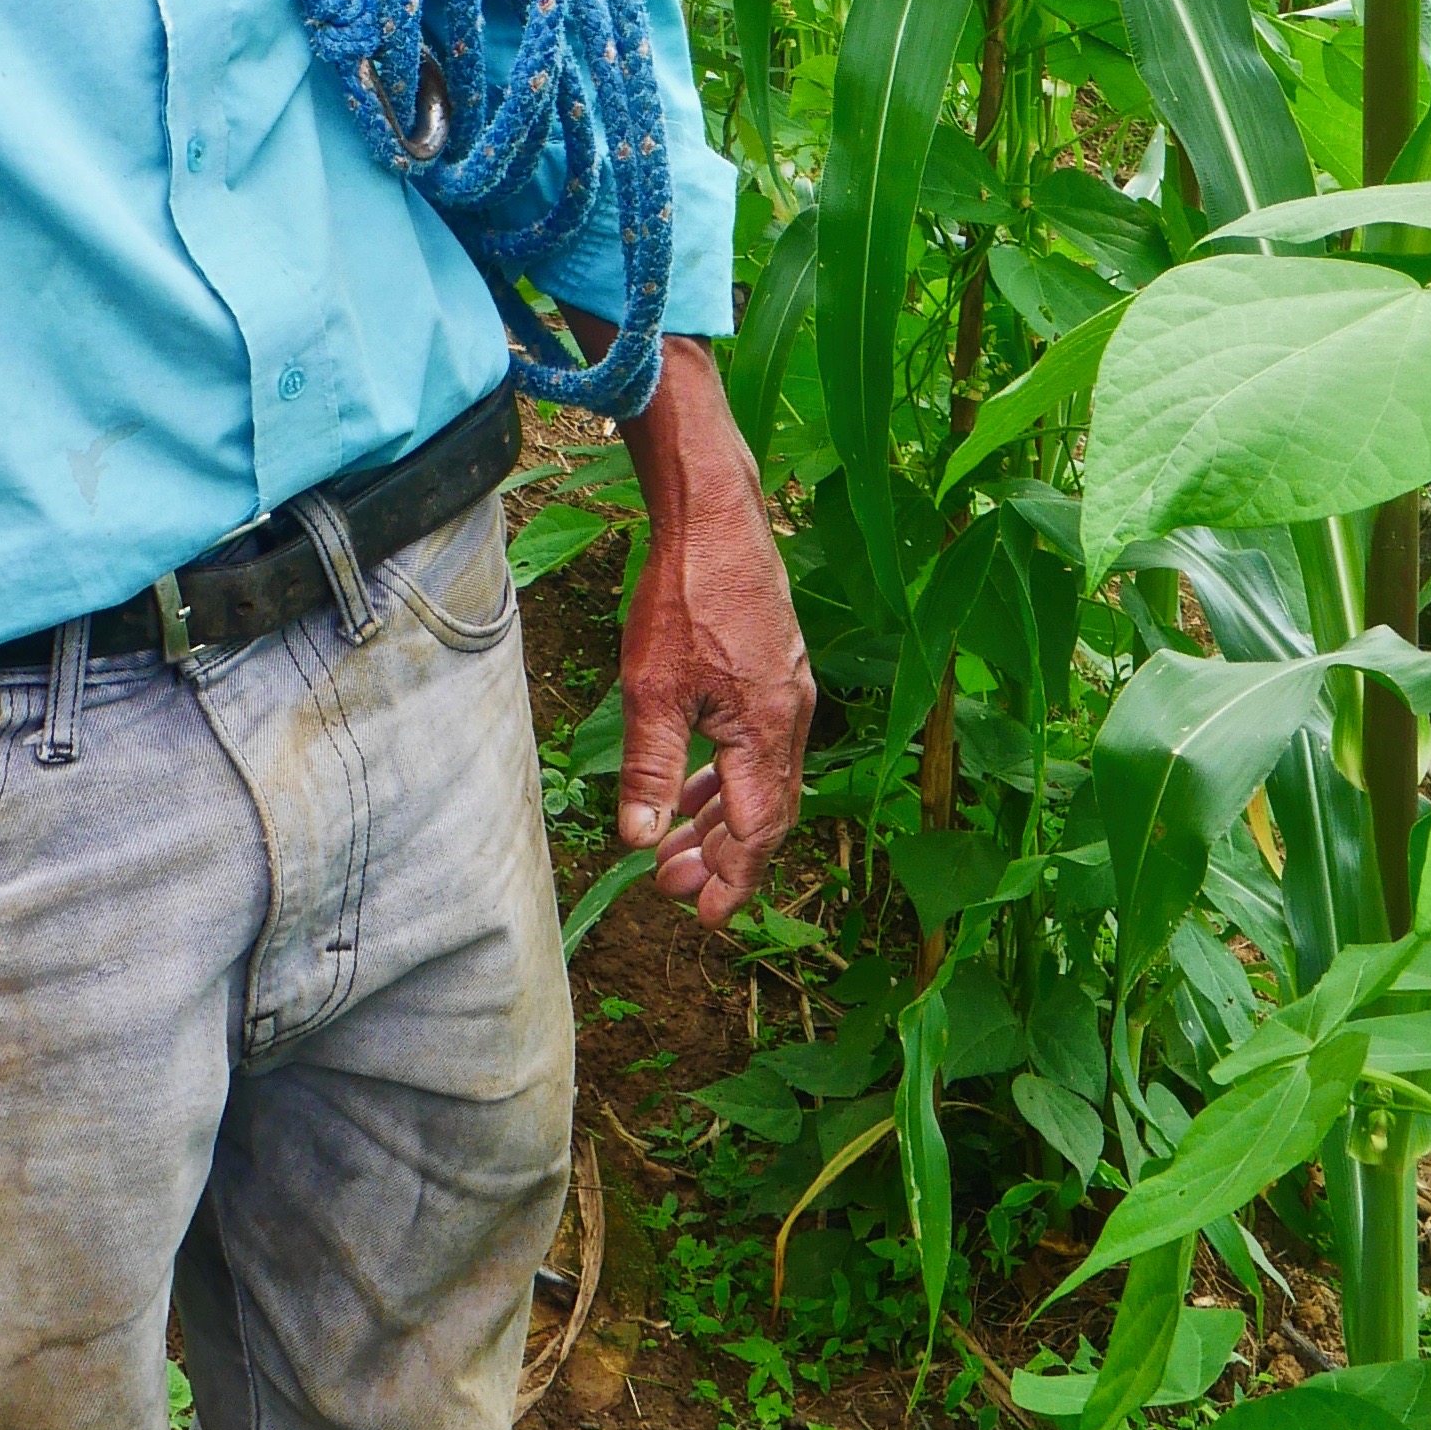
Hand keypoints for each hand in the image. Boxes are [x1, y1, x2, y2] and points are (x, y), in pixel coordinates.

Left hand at [597, 333, 814, 934]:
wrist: (715, 515)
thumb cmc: (684, 595)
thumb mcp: (652, 688)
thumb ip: (651, 768)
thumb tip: (641, 841)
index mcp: (766, 731)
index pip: (758, 830)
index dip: (733, 878)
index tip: (705, 914)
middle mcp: (789, 718)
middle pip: (765, 813)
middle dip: (722, 858)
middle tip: (674, 891)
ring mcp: (786, 693)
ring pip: (760, 780)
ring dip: (719, 820)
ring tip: (676, 852)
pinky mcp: (774, 671)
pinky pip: (755, 746)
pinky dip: (724, 777)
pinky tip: (690, 789)